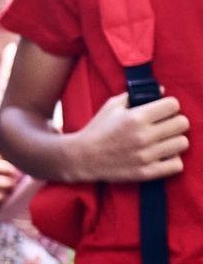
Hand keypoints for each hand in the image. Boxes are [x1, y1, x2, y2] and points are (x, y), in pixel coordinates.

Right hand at [71, 92, 187, 181]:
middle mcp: (143, 136)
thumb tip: (162, 91)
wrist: (81, 158)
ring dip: (175, 140)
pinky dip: (173, 160)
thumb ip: (135, 96)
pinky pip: (176, 165)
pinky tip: (162, 156)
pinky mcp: (146, 172)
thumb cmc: (97, 130)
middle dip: (175, 121)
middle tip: (165, 125)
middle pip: (182, 123)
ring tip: (163, 141)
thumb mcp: (111, 106)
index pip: (173, 105)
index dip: (169, 106)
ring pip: (182, 143)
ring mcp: (146, 155)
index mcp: (136, 117)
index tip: (163, 110)